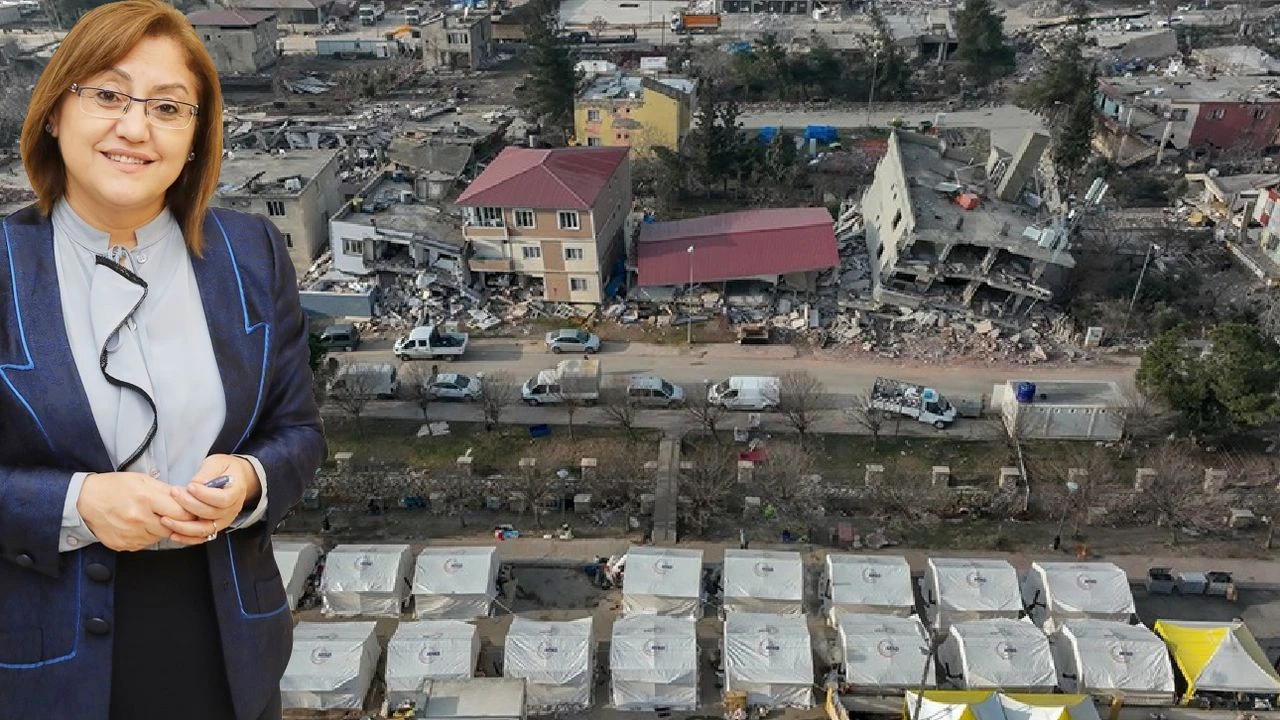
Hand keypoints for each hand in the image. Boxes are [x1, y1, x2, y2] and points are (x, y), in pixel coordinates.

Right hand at [77, 471, 198, 551]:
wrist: (85, 500)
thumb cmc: (114, 487)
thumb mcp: (142, 480)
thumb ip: (166, 491)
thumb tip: (187, 499)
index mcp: (146, 499)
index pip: (181, 513)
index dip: (189, 512)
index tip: (191, 510)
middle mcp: (139, 519)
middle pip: (172, 527)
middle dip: (176, 522)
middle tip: (170, 514)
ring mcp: (131, 534)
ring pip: (159, 537)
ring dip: (160, 529)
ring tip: (150, 516)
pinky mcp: (124, 544)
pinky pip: (145, 543)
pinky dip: (146, 535)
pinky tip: (138, 524)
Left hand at [160, 455, 261, 545]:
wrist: (235, 479)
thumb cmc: (225, 469)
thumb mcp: (218, 463)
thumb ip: (207, 473)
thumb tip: (194, 485)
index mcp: (237, 492)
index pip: (223, 499)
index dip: (205, 495)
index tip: (190, 486)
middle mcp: (232, 510)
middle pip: (211, 514)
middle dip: (189, 505)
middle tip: (174, 493)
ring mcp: (223, 521)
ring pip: (204, 529)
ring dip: (184, 526)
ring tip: (165, 518)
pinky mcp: (214, 527)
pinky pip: (201, 537)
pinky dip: (187, 538)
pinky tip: (173, 534)